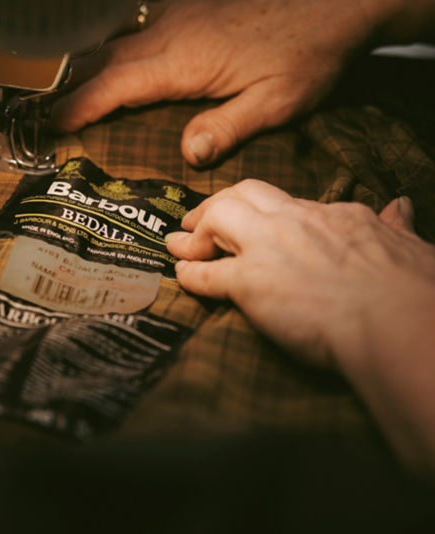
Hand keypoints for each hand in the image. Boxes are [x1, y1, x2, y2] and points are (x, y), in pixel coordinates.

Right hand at [52, 0, 394, 165]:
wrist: (335, 2)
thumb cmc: (308, 54)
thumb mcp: (277, 101)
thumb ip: (229, 127)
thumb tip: (187, 155)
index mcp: (185, 61)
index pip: (116, 84)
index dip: (80, 104)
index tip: (54, 123)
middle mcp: (172, 33)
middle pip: (104, 59)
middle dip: (73, 85)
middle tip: (50, 112)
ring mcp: (178, 15)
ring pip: (117, 39)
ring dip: (90, 64)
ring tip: (70, 89)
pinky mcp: (189, 7)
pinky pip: (137, 27)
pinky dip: (115, 45)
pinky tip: (112, 57)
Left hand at [165, 179, 434, 364]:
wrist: (398, 323)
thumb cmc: (412, 292)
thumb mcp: (411, 246)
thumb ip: (397, 226)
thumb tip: (402, 207)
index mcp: (335, 216)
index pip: (289, 203)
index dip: (265, 213)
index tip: (257, 223)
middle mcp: (297, 222)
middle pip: (244, 193)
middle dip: (217, 203)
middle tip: (198, 220)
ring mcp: (269, 249)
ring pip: (217, 216)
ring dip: (196, 230)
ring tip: (182, 245)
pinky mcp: (249, 283)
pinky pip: (205, 273)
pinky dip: (188, 273)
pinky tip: (181, 276)